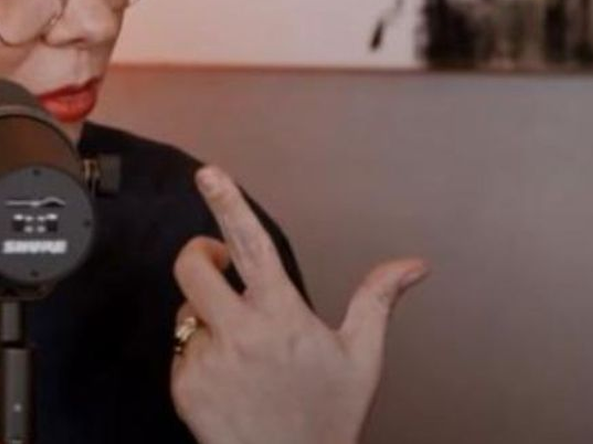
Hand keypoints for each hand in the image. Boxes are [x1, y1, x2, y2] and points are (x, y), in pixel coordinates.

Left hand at [170, 166, 428, 443]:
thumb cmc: (328, 419)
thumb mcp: (361, 358)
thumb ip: (377, 301)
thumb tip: (412, 265)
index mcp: (282, 317)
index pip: (252, 246)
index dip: (229, 203)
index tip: (209, 173)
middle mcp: (241, 334)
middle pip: (192, 268)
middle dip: (200, 255)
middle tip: (217, 262)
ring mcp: (208, 360)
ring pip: (187, 312)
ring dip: (205, 319)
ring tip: (242, 354)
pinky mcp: (184, 386)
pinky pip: (180, 352)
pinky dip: (198, 358)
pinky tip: (228, 382)